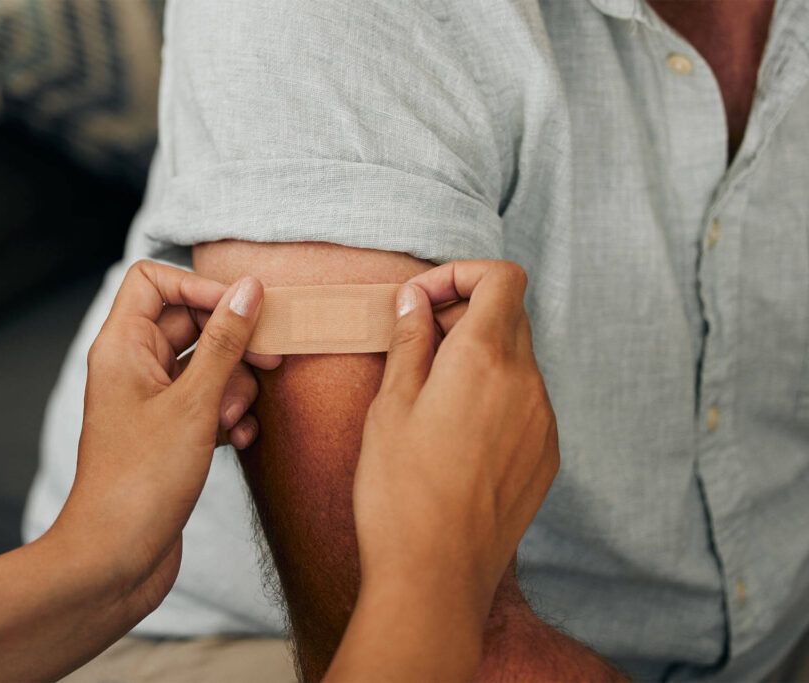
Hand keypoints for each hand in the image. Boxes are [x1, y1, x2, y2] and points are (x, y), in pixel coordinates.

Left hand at [50, 260, 278, 618]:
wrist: (116, 561)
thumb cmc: (141, 482)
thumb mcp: (194, 404)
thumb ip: (225, 342)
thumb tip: (248, 290)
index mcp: (122, 346)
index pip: (154, 279)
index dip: (200, 286)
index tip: (242, 308)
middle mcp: (132, 367)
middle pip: (190, 323)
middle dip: (233, 342)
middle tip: (271, 357)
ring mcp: (151, 402)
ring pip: (206, 367)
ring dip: (234, 387)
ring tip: (233, 418)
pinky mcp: (169, 435)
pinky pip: (208, 404)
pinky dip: (228, 416)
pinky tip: (237, 440)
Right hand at [353, 260, 559, 653]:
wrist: (435, 577)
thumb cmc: (399, 492)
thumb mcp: (389, 406)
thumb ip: (409, 341)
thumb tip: (414, 300)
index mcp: (483, 360)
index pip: (502, 278)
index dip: (460, 274)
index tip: (422, 301)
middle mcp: (526, 383)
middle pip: (509, 315)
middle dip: (463, 313)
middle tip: (416, 343)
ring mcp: (543, 421)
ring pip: (518, 359)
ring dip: (478, 355)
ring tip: (430, 393)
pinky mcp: (546, 456)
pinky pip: (526, 401)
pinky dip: (495, 393)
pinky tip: (456, 431)